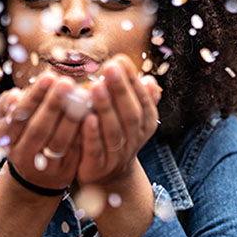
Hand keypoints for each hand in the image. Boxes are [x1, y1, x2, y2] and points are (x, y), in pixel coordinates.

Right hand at [0, 70, 85, 191]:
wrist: (35, 174)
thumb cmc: (24, 134)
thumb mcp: (10, 121)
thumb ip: (9, 106)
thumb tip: (14, 95)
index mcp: (7, 138)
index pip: (19, 115)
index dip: (34, 96)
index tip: (49, 76)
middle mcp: (22, 155)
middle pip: (38, 129)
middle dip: (53, 104)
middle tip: (67, 82)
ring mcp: (44, 168)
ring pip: (59, 142)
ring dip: (71, 118)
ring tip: (83, 96)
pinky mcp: (64, 173)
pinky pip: (76, 152)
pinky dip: (84, 134)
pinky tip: (92, 115)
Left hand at [75, 54, 161, 186]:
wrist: (106, 176)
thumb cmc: (115, 135)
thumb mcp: (130, 117)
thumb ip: (139, 98)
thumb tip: (150, 79)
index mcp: (144, 124)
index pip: (143, 100)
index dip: (132, 81)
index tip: (120, 60)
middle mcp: (134, 140)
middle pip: (130, 114)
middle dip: (121, 90)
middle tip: (110, 67)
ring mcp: (117, 155)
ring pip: (114, 131)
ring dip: (106, 108)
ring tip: (96, 86)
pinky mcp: (97, 167)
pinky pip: (96, 150)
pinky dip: (92, 134)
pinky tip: (86, 117)